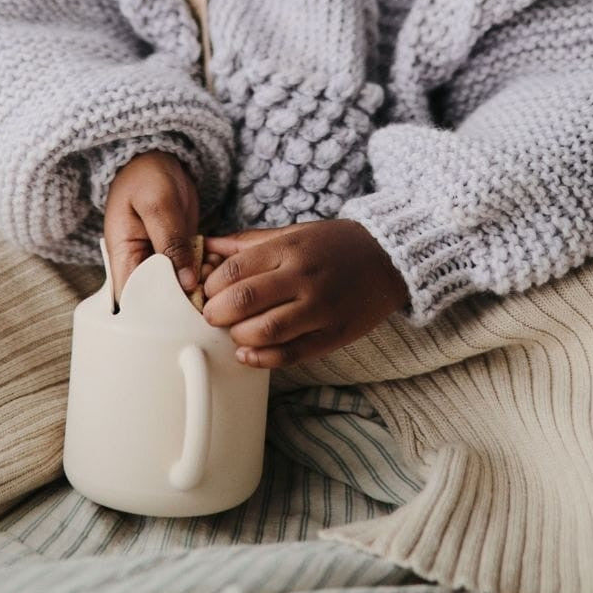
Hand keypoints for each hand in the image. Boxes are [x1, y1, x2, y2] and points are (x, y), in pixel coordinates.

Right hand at [103, 151, 199, 301]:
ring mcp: (160, 264)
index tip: (186, 308)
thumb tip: (186, 282)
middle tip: (207, 289)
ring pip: (178, 291)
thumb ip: (170, 242)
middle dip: (184, 301)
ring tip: (214, 273)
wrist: (158, 161)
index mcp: (123, 259)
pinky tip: (216, 263)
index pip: (134, 302)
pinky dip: (205, 273)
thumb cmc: (147, 177)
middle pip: (158, 302)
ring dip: (198, 288)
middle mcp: (139, 268)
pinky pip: (192, 275)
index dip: (158, 313)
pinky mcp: (178, 257)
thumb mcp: (158, 205)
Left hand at [200, 219, 408, 368]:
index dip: (211, 286)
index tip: (207, 292)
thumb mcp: (291, 233)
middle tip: (213, 316)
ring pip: (265, 331)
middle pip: (244, 300)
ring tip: (235, 332)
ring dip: (239, 336)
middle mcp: (303, 277)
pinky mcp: (333, 334)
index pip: (235, 270)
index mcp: (289, 248)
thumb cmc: (332, 244)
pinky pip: (291, 354)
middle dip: (217, 313)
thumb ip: (247, 243)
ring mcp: (320, 308)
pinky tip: (248, 354)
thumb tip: (205, 246)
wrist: (387, 259)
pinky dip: (262, 359)